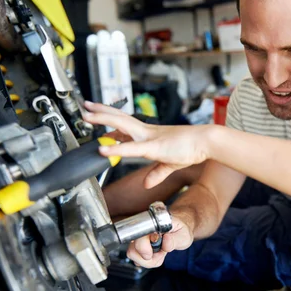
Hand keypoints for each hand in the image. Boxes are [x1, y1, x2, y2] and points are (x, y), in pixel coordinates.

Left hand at [83, 101, 212, 187]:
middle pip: (119, 118)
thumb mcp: (170, 164)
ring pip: (121, 124)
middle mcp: (146, 132)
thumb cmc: (191, 149)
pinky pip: (131, 148)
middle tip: (85, 106)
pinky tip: (103, 149)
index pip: (125, 124)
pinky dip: (116, 148)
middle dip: (101, 112)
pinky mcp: (154, 147)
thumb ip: (157, 173)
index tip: (97, 117)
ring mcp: (149, 137)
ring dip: (103, 120)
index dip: (110, 120)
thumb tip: (147, 184)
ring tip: (87, 116)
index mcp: (149, 134)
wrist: (205, 142)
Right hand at [126, 213, 192, 267]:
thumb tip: (165, 241)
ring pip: (133, 256)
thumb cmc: (181, 229)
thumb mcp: (184, 235)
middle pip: (132, 250)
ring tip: (160, 253)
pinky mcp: (139, 246)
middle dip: (149, 258)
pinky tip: (157, 254)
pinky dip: (148, 261)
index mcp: (153, 223)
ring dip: (148, 260)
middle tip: (162, 253)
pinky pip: (137, 259)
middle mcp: (142, 230)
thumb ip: (175, 239)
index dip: (146, 249)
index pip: (139, 237)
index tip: (159, 251)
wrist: (180, 227)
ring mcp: (138, 238)